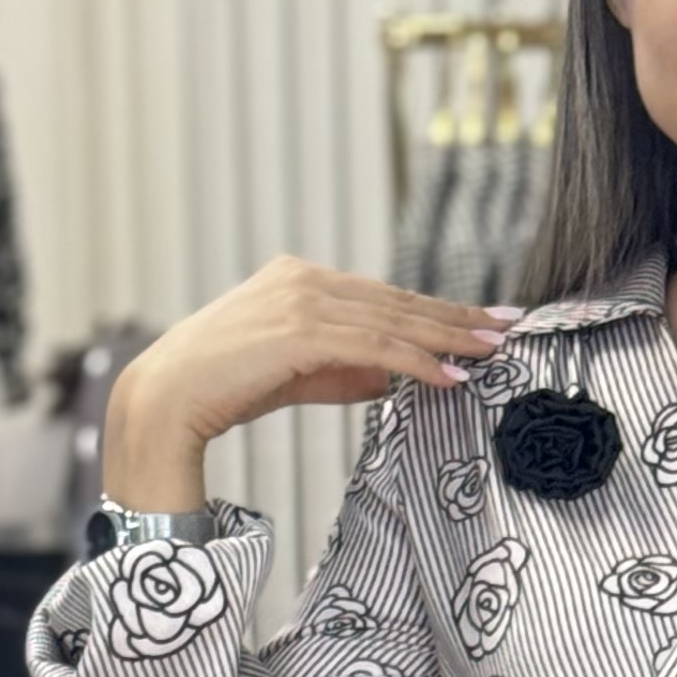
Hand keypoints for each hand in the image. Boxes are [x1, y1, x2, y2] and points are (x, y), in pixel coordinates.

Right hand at [103, 257, 518, 507]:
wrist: (168, 397)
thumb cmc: (228, 387)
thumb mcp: (299, 373)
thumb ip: (349, 369)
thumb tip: (402, 376)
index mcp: (302, 279)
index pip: (385, 297)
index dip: (437, 310)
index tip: (482, 320)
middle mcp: (305, 279)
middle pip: (398, 302)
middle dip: (457, 317)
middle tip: (508, 327)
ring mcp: (302, 300)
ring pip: (393, 320)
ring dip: (448, 337)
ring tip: (491, 351)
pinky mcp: (300, 329)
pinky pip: (374, 346)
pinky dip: (416, 361)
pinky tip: (450, 375)